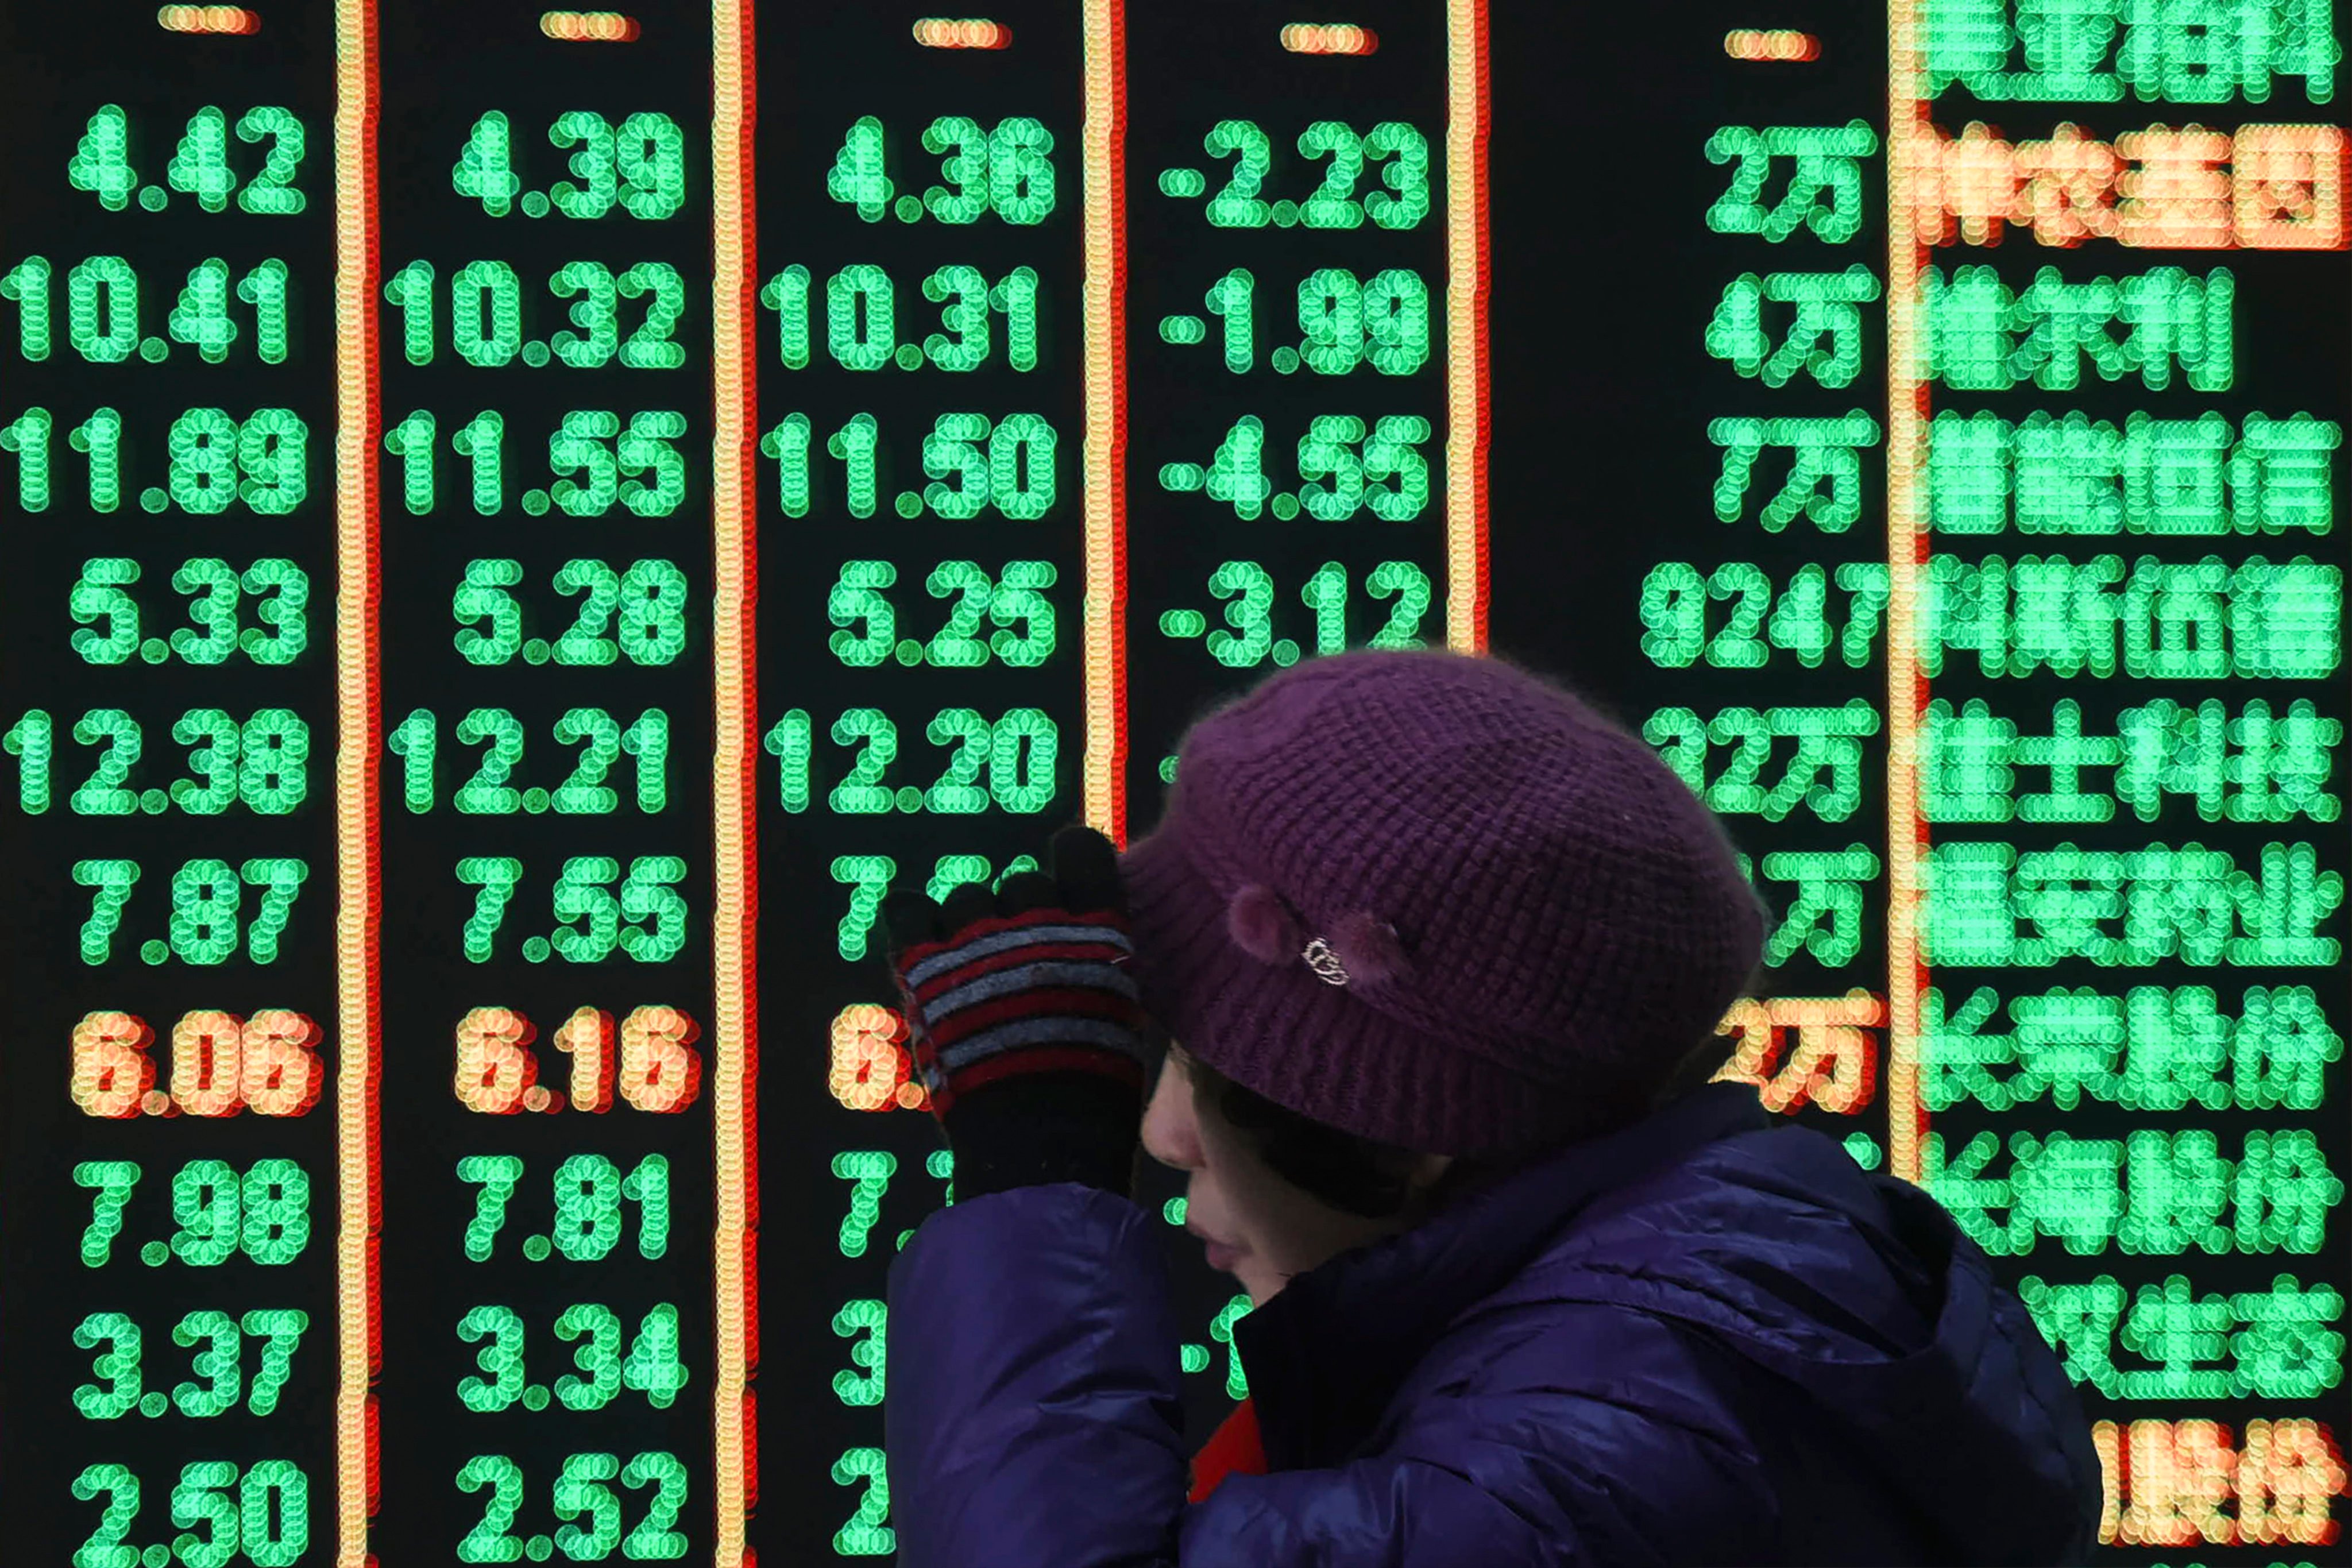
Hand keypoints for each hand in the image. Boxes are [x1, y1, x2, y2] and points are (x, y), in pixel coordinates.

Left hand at [883, 824, 1152, 1122]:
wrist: (1040, 1141)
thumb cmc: (1092, 1089)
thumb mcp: (1118, 1012)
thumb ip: (1096, 963)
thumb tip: (1080, 943)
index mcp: (1097, 928)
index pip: (1082, 851)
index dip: (1074, 862)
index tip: (1069, 886)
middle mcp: (1036, 921)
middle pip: (1023, 884)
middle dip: (1021, 917)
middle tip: (1020, 968)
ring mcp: (977, 941)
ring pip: (966, 899)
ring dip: (969, 928)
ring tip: (973, 980)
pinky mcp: (925, 968)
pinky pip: (906, 912)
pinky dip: (910, 919)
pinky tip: (918, 940)